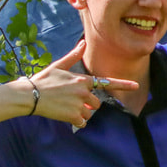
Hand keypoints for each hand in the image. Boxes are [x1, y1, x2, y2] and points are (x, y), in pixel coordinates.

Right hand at [25, 40, 139, 128]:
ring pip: (90, 114)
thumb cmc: (43, 80)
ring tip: (67, 108)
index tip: (137, 85)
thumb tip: (83, 43)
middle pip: (97, 103)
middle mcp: (84, 91)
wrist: (29, 96)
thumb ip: (73, 56)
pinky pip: (83, 122)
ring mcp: (79, 104)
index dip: (123, 84)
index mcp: (82, 79)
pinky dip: (77, 122)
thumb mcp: (59, 66)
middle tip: (72, 101)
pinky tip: (66, 116)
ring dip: (83, 114)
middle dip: (89, 105)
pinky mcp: (73, 116)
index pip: (107, 82)